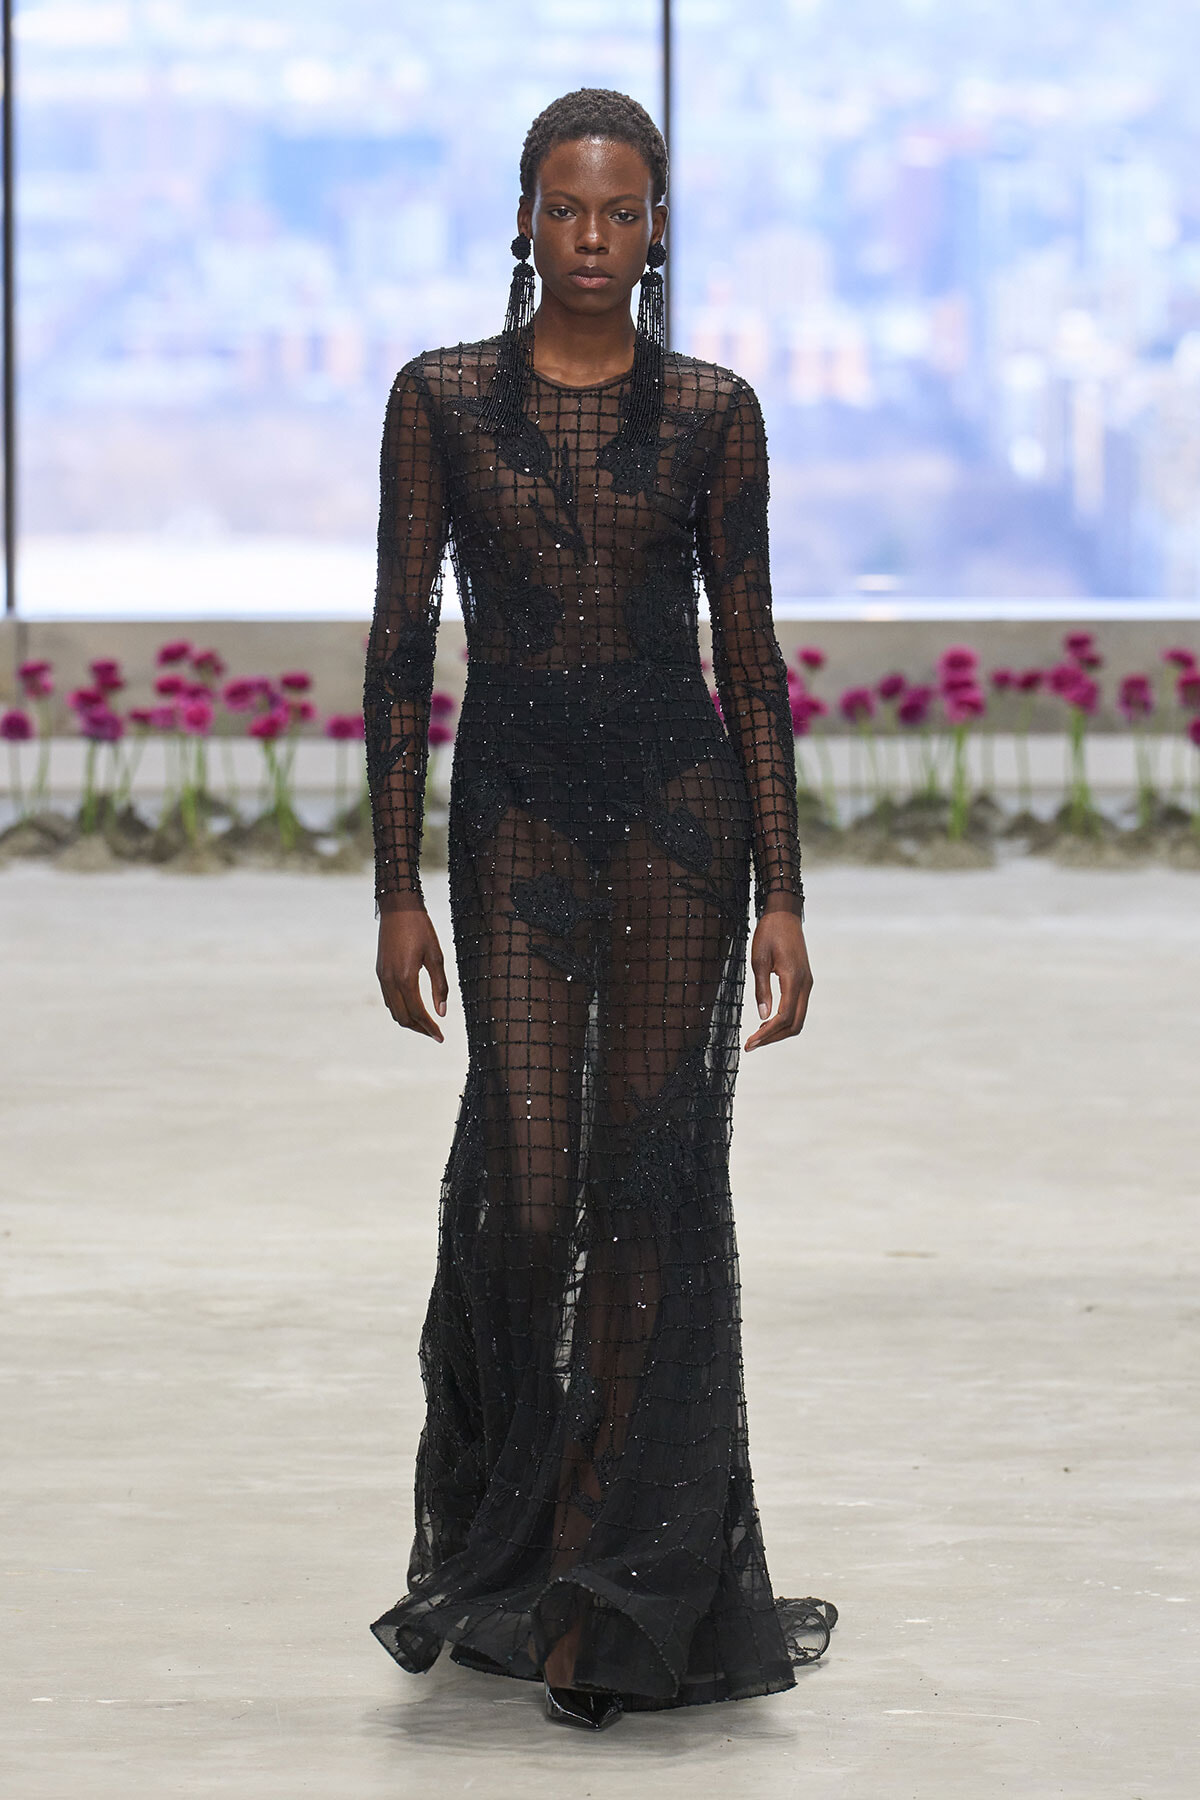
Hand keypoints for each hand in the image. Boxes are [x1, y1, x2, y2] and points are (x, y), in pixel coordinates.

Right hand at [376, 897, 447, 1040]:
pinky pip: (388, 999)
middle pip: (403, 1017)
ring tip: (425, 1024)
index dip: (430, 1028)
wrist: (398, 908)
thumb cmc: (421, 929)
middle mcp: (390, 981)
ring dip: (409, 1020)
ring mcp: (382, 977)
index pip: (418, 1013)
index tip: (441, 1037)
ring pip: (393, 1010)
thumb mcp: (436, 957)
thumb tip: (441, 1012)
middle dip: (419, 1029)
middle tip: (435, 1033)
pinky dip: (400, 1009)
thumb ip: (440, 986)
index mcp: (405, 979)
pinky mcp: (380, 972)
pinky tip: (412, 1007)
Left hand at [744, 901, 812, 1051]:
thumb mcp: (758, 960)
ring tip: (757, 1036)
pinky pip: (797, 1008)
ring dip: (779, 1031)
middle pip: (794, 1024)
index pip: (784, 1017)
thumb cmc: (769, 933)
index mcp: (794, 979)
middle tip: (751, 1044)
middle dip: (773, 1038)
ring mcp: (807, 983)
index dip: (767, 1033)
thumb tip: (763, 1016)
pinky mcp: (804, 981)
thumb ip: (762, 989)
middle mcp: (805, 984)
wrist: (784, 914)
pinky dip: (784, 1020)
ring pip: (798, 1018)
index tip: (750, 1042)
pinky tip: (767, 1021)